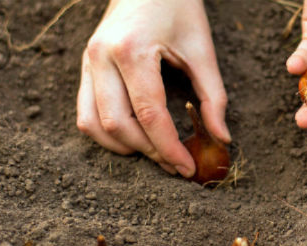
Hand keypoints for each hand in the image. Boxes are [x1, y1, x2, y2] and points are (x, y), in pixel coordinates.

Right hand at [76, 0, 230, 176]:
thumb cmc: (178, 8)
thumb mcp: (202, 50)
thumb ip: (214, 96)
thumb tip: (222, 139)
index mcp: (132, 50)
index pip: (149, 114)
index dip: (170, 148)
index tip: (188, 168)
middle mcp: (101, 57)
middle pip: (118, 125)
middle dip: (149, 152)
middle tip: (176, 164)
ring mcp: (87, 62)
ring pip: (93, 125)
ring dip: (125, 147)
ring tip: (155, 153)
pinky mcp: (84, 67)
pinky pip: (85, 113)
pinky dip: (107, 134)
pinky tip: (134, 138)